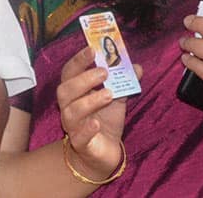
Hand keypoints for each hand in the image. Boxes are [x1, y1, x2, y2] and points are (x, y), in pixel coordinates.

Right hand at [58, 46, 141, 180]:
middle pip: (65, 90)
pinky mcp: (81, 144)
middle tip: (104, 72)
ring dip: (89, 100)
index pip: (70, 72)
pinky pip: (79, 136)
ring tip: (109, 94)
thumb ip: (123, 82)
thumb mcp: (116, 98)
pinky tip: (97, 123)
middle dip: (84, 79)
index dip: (79, 60)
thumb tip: (137, 66)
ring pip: (71, 111)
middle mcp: (69, 107)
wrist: (105, 152)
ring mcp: (72, 126)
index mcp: (75, 92)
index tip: (92, 49)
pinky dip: (87, 128)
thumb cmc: (105, 121)